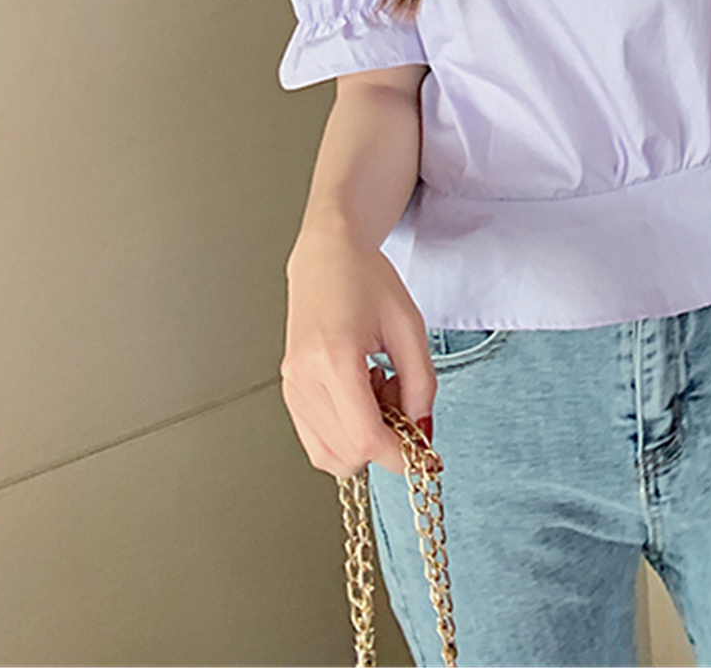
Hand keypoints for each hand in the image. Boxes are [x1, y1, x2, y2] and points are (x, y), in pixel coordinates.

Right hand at [280, 226, 439, 479]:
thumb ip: (421, 384)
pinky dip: (345, 434)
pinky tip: (360, 396)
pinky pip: (317, 440)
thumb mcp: (409, 327)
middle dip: (384, 444)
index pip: (366, 439)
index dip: (399, 456)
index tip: (421, 455)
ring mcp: (291, 385)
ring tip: (378, 392)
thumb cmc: (365, 279)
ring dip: (363, 441)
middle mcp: (304, 377)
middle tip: (401, 403)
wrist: (328, 254)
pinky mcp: (288, 389)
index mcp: (334, 359)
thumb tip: (421, 433)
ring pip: (330, 454)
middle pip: (348, 453)